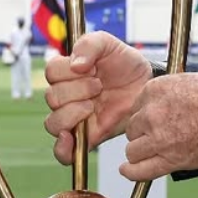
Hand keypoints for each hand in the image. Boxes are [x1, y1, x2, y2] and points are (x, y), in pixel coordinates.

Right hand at [44, 31, 150, 164]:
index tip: (90, 69)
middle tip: (98, 86)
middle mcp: (67, 96)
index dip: (68, 71)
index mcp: (68, 72)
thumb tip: (75, 65)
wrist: (146, 85)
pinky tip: (72, 137)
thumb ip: (90, 45)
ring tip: (93, 106)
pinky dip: (62, 148)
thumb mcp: (109, 44)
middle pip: (52, 97)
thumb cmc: (125, 64)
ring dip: (73, 113)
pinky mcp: (86, 137)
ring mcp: (75, 118)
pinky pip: (62, 152)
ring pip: (53, 123)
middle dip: (78, 90)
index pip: (51, 72)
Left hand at [120, 73, 197, 181]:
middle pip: (132, 128)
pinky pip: (141, 170)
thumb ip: (165, 94)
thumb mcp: (184, 81)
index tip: (152, 121)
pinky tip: (127, 170)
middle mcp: (152, 113)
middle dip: (142, 133)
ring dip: (140, 151)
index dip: (144, 116)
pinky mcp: (170, 158)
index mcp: (154, 90)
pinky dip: (131, 172)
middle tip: (158, 135)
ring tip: (152, 151)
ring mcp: (159, 137)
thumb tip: (159, 104)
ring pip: (133, 150)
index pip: (135, 107)